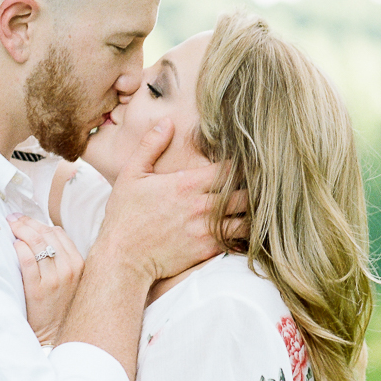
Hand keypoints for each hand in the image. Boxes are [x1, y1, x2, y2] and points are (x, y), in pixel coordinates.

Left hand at [9, 216, 83, 345]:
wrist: (54, 334)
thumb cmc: (59, 304)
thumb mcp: (71, 279)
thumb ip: (63, 258)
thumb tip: (43, 233)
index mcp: (79, 264)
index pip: (58, 233)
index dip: (39, 223)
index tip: (26, 219)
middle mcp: (69, 269)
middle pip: (46, 234)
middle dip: (27, 222)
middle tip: (13, 218)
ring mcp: (54, 279)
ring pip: (37, 243)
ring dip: (21, 230)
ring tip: (10, 226)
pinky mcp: (38, 290)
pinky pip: (28, 261)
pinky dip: (19, 249)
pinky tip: (13, 245)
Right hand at [95, 120, 246, 283]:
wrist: (122, 258)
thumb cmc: (125, 217)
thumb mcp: (132, 175)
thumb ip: (150, 146)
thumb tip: (167, 122)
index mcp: (186, 184)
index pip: (230, 169)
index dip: (242, 164)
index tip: (246, 163)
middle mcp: (201, 206)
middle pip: (246, 194)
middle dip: (254, 189)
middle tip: (258, 186)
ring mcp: (206, 230)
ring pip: (247, 220)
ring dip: (252, 213)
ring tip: (255, 209)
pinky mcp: (207, 250)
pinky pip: (238, 242)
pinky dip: (244, 235)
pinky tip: (244, 231)